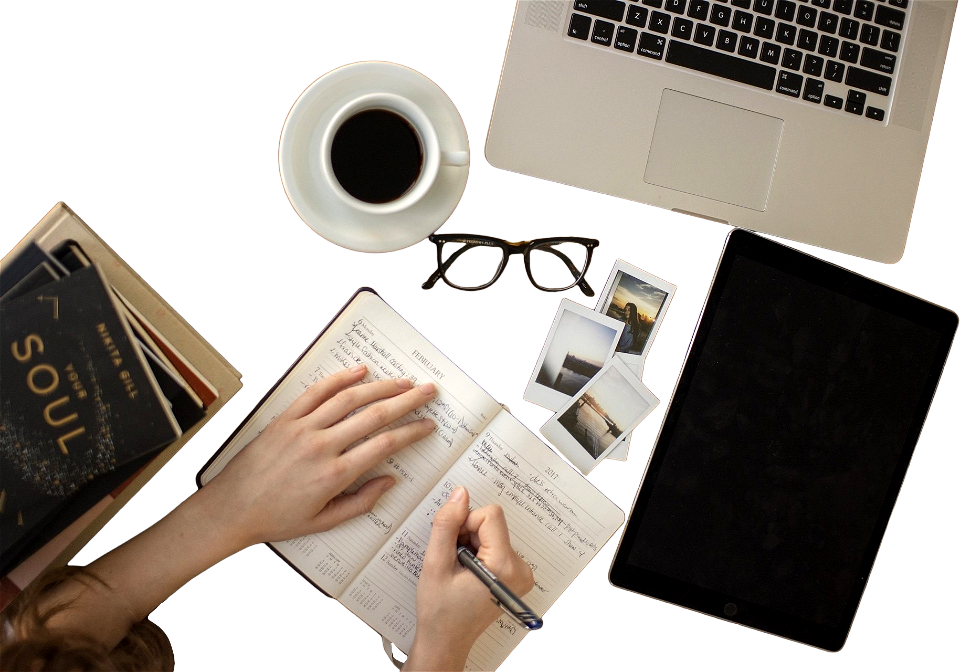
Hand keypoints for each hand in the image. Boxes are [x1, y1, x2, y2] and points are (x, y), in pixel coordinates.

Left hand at [203, 363, 436, 550]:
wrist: (231, 509)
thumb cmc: (276, 519)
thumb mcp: (324, 522)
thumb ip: (361, 502)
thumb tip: (390, 481)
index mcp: (334, 475)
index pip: (384, 445)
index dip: (412, 432)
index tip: (428, 425)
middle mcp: (321, 447)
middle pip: (374, 415)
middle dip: (406, 401)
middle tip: (427, 392)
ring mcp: (302, 429)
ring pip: (349, 399)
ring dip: (380, 387)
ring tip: (402, 381)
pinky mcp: (285, 419)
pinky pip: (316, 392)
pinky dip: (339, 379)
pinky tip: (359, 371)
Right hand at [405, 486, 534, 670]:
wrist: (446, 641)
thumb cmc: (440, 610)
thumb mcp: (435, 564)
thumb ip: (446, 525)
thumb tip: (460, 493)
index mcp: (504, 566)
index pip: (490, 515)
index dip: (465, 524)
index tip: (453, 546)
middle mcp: (520, 569)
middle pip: (492, 523)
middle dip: (467, 535)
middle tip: (454, 562)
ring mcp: (521, 573)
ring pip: (492, 532)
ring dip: (471, 544)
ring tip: (459, 571)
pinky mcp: (516, 575)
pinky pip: (496, 545)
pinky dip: (479, 552)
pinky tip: (468, 573)